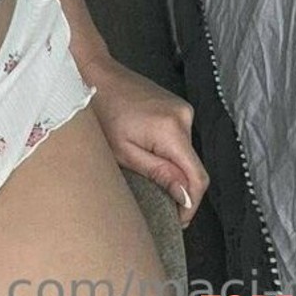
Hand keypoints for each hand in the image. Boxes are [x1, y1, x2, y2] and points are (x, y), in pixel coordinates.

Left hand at [78, 54, 208, 230]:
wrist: (97, 75)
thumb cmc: (102, 111)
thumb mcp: (124, 152)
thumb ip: (159, 174)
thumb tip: (186, 198)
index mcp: (172, 129)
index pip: (198, 177)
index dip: (191, 204)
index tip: (179, 219)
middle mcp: (184, 116)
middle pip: (193, 166)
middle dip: (178, 186)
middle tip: (155, 196)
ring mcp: (182, 108)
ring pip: (187, 154)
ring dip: (172, 167)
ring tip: (145, 166)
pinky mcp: (177, 106)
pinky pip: (180, 139)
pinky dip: (168, 151)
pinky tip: (147, 149)